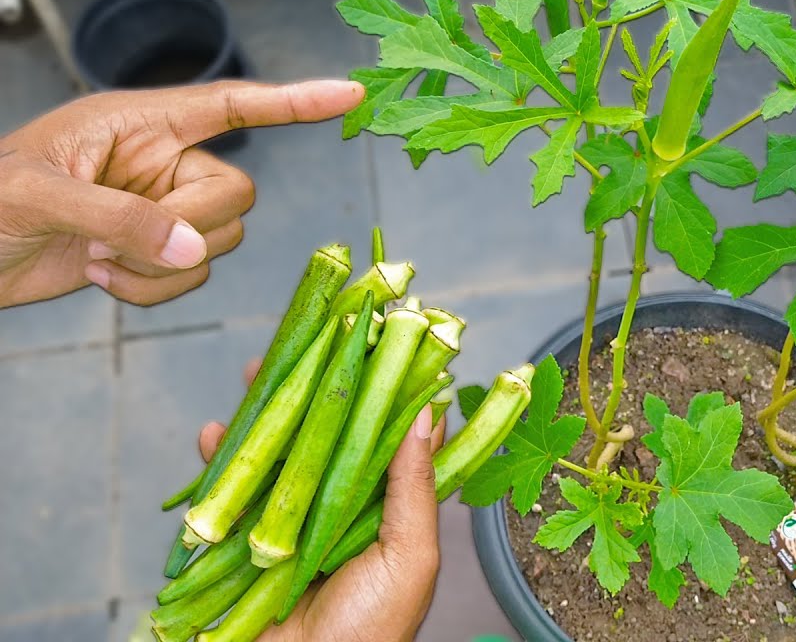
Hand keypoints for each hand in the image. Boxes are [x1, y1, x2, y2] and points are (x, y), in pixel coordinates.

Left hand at [0, 80, 364, 307]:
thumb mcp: (40, 197)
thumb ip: (123, 218)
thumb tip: (193, 249)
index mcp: (140, 123)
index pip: (232, 104)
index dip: (294, 100)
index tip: (351, 96)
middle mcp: (162, 162)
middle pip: (236, 194)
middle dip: (189, 226)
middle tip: (122, 238)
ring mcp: (162, 209)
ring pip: (220, 241)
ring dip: (163, 266)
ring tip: (100, 258)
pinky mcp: (154, 251)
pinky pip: (194, 276)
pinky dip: (153, 291)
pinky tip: (102, 275)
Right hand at [195, 360, 443, 641]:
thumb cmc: (374, 630)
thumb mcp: (410, 558)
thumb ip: (415, 489)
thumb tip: (428, 414)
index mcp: (387, 506)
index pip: (388, 432)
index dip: (381, 386)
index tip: (373, 338)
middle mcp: (341, 503)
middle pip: (329, 429)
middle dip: (315, 385)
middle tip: (305, 340)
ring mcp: (293, 517)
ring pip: (279, 449)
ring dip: (264, 412)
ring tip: (253, 374)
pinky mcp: (250, 536)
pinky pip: (234, 489)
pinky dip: (220, 462)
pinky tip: (212, 437)